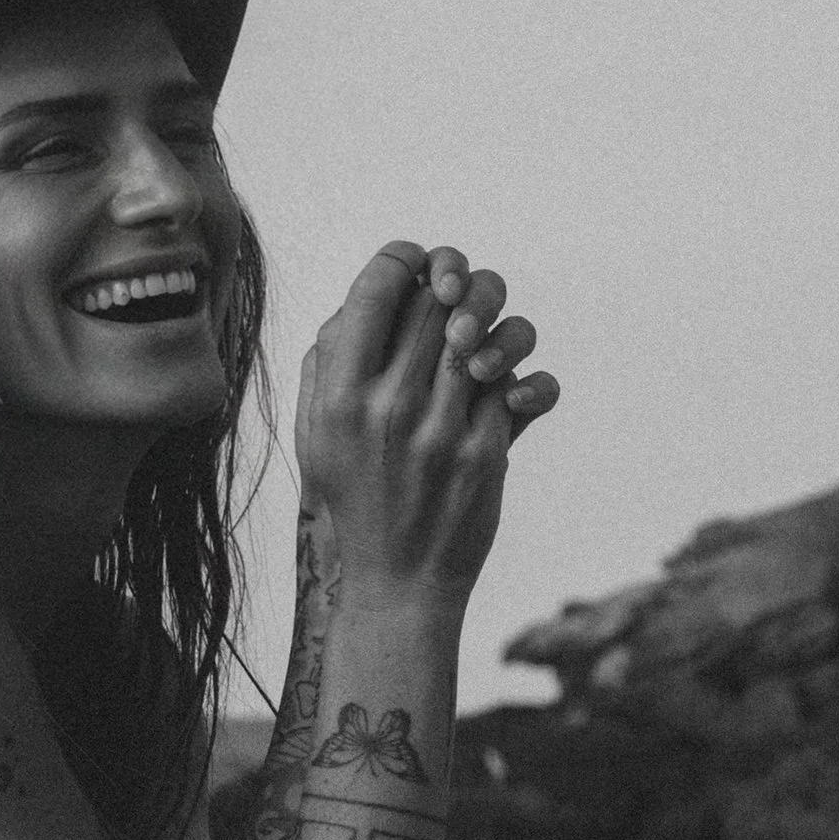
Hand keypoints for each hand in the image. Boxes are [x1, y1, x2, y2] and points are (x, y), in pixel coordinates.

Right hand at [294, 242, 557, 600]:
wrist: (397, 581)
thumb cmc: (353, 498)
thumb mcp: (314, 434)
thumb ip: (323, 366)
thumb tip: (356, 302)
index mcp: (338, 396)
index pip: (378, 288)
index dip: (405, 258)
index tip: (417, 265)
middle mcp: (387, 407)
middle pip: (438, 300)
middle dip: (455, 282)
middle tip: (455, 293)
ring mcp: (440, 429)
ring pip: (486, 333)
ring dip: (492, 327)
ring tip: (479, 343)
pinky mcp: (486, 453)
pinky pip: (521, 385)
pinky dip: (524, 380)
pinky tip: (511, 392)